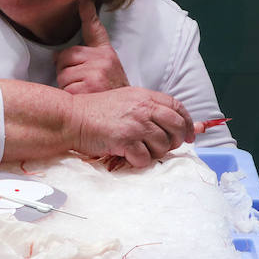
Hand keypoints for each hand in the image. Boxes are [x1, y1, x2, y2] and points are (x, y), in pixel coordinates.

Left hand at [56, 0, 128, 93]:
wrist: (126, 114)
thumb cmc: (108, 92)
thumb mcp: (104, 70)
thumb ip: (84, 59)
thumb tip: (54, 56)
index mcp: (105, 52)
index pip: (93, 27)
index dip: (87, 7)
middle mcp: (102, 58)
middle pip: (64, 55)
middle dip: (65, 70)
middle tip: (81, 82)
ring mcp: (96, 71)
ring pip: (62, 72)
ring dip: (66, 84)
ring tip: (84, 91)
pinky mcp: (88, 85)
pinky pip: (64, 86)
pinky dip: (68, 95)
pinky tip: (83, 99)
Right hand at [69, 87, 195, 168]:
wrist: (71, 118)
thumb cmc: (94, 111)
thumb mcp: (125, 100)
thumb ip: (147, 108)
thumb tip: (171, 123)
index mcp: (144, 96)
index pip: (177, 107)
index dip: (187, 122)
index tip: (188, 135)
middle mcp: (143, 109)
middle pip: (176, 127)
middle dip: (175, 140)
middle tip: (165, 147)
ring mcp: (136, 125)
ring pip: (162, 146)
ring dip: (154, 152)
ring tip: (138, 150)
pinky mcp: (126, 141)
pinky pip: (145, 158)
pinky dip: (138, 161)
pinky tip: (127, 155)